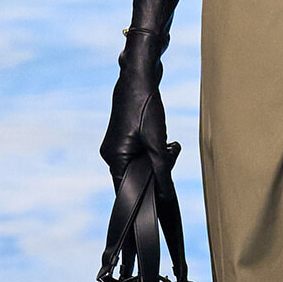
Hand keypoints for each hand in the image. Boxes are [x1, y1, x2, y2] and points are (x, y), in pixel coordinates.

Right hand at [99, 32, 178, 199]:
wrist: (139, 73)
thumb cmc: (146, 107)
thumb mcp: (158, 142)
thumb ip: (162, 170)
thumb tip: (165, 195)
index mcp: (114, 158)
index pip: (126, 191)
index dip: (142, 199)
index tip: (156, 208)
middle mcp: (111, 154)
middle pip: (136, 178)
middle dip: (157, 172)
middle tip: (170, 153)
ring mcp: (116, 144)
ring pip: (141, 165)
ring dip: (159, 160)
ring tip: (170, 144)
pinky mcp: (124, 136)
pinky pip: (141, 153)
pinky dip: (155, 150)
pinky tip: (167, 141)